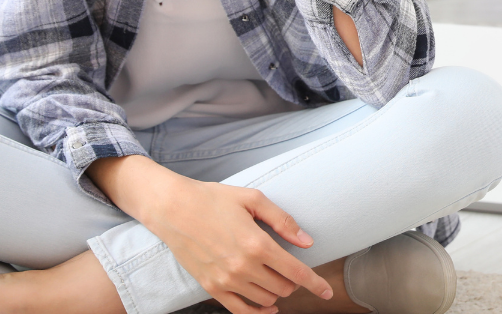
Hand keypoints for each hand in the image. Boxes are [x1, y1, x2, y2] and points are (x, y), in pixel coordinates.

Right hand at [93, 156, 331, 313]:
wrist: (173, 209)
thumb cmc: (214, 199)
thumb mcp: (254, 199)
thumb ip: (283, 221)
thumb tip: (308, 241)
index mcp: (258, 244)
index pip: (296, 272)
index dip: (316, 284)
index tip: (328, 292)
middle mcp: (244, 266)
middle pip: (283, 287)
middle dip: (294, 281)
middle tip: (290, 268)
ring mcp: (226, 280)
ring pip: (266, 299)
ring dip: (277, 292)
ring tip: (275, 277)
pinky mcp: (211, 287)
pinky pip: (241, 310)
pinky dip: (258, 312)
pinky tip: (268, 307)